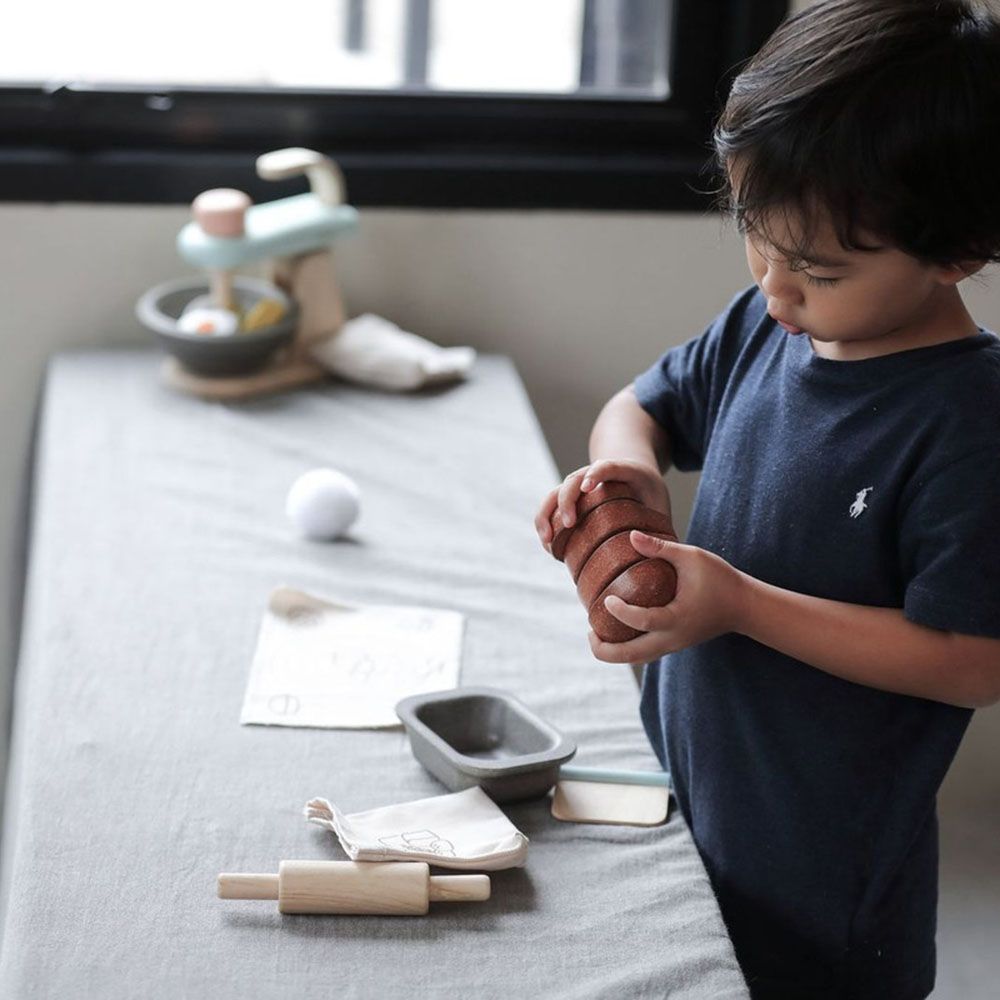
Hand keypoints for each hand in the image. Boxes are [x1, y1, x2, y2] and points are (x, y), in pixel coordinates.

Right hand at [534, 458, 672, 552]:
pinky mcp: (569, 500)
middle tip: (569, 524)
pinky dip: (545, 524)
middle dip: (567, 500)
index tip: (588, 487)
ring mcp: (578, 486)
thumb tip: (658, 559)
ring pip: (555, 493)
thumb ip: (660, 527)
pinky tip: (548, 546)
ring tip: (547, 540)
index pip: (607, 466)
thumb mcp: (660, 505)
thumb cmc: (649, 494)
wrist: (633, 474)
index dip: (596, 473)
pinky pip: (550, 508)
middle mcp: (595, 475)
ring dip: (547, 515)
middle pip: (573, 479)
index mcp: (624, 470)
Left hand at [588, 531, 748, 661]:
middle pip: (631, 657)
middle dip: (604, 649)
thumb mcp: (692, 557)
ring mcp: (673, 645)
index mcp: (676, 618)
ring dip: (614, 652)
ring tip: (596, 633)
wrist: (745, 606)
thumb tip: (630, 535)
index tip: (607, 598)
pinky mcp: (674, 644)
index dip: (620, 611)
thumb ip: (661, 548)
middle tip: (589, 630)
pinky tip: (616, 631)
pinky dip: (627, 648)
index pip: (641, 621)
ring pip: (637, 659)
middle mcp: (672, 639)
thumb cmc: (721, 579)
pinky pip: (645, 654)